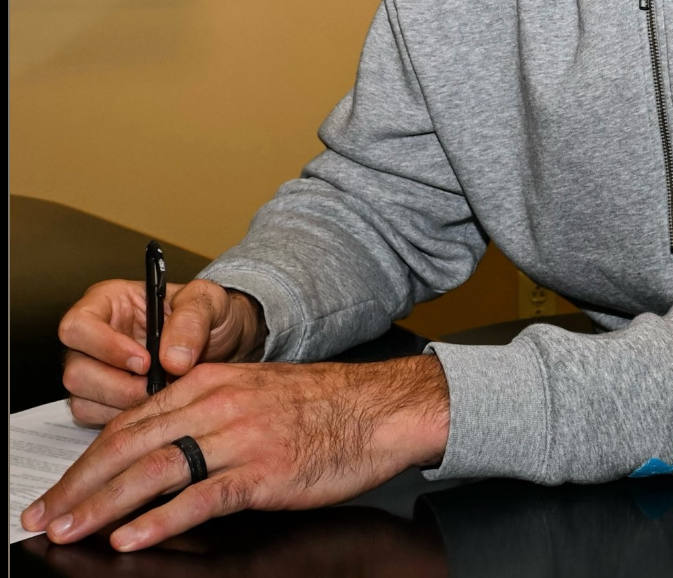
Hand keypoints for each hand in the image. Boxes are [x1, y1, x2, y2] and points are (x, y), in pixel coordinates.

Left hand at [21, 354, 450, 550]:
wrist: (379, 409)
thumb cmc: (322, 406)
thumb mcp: (255, 395)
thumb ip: (205, 416)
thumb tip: (155, 454)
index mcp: (212, 382)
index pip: (130, 422)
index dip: (86, 461)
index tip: (58, 493)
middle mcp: (219, 403)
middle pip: (131, 445)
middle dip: (80, 486)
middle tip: (45, 518)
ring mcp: (240, 437)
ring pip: (155, 469)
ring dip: (103, 505)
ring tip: (71, 531)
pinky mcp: (263, 471)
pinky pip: (201, 496)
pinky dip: (161, 520)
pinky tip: (133, 538)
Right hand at [59, 279, 267, 425]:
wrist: (222, 342)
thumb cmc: (209, 314)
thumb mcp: (209, 301)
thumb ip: (192, 320)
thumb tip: (172, 359)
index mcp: (108, 302)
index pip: (78, 325)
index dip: (104, 347)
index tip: (144, 361)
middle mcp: (93, 337)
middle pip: (75, 371)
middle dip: (117, 385)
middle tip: (157, 386)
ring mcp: (94, 369)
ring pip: (82, 399)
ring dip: (123, 404)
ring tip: (162, 392)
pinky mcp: (101, 398)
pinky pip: (94, 417)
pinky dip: (124, 418)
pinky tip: (154, 406)